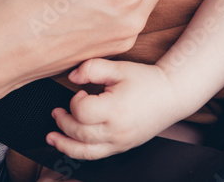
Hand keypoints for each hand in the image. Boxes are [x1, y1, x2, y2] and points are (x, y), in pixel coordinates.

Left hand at [46, 59, 180, 159]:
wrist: (172, 95)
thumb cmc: (147, 80)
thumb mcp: (120, 68)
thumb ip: (92, 68)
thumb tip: (71, 76)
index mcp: (116, 109)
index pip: (82, 111)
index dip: (75, 101)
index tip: (81, 92)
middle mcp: (117, 130)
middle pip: (79, 132)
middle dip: (63, 122)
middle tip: (57, 111)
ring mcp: (120, 142)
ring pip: (85, 151)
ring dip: (64, 144)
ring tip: (51, 137)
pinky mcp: (122, 147)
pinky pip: (96, 156)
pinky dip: (79, 152)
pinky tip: (70, 145)